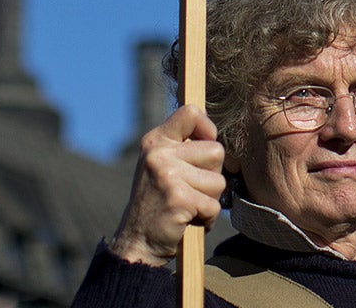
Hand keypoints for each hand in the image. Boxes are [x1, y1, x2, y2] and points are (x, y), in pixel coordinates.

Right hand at [109, 105, 227, 265]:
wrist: (137, 244)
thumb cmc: (158, 203)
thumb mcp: (161, 166)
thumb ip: (182, 146)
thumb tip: (212, 130)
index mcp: (155, 141)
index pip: (190, 112)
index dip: (207, 128)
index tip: (202, 146)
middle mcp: (159, 154)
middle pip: (216, 151)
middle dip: (211, 175)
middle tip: (189, 191)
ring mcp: (168, 175)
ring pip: (219, 181)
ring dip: (209, 200)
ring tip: (187, 207)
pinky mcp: (178, 199)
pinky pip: (213, 206)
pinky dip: (207, 219)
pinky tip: (187, 221)